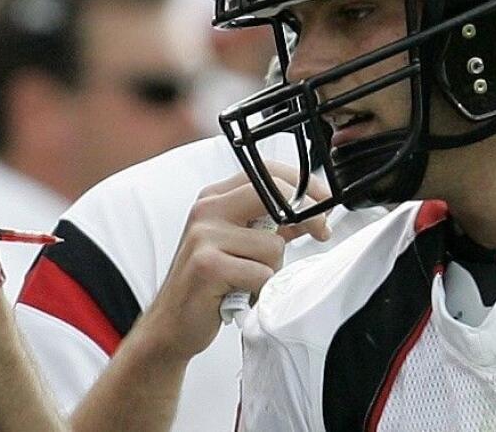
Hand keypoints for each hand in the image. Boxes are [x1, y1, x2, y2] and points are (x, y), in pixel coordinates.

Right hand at [136, 162, 330, 361]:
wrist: (170, 322)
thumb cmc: (207, 283)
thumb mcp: (239, 244)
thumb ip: (272, 225)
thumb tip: (311, 214)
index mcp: (214, 198)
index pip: (265, 172)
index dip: (302, 183)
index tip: (325, 201)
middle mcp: (206, 210)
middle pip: (271, 194)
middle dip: (306, 215)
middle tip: (321, 232)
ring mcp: (204, 236)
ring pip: (273, 244)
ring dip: (272, 270)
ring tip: (250, 282)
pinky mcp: (207, 265)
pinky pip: (260, 274)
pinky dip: (260, 290)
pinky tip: (241, 295)